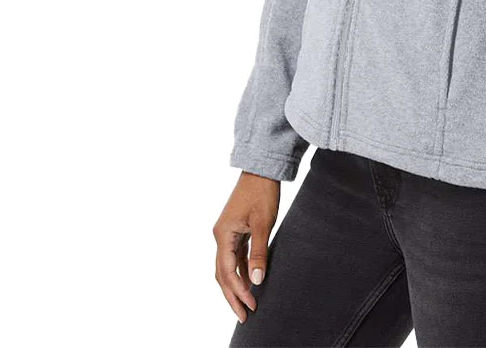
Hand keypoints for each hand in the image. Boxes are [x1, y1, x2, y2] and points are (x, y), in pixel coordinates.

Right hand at [213, 171, 280, 323]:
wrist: (262, 169)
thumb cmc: (262, 192)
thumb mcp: (264, 223)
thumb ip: (259, 252)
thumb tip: (256, 281)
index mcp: (223, 234)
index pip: (227, 271)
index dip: (237, 291)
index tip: (250, 306)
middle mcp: (221, 235)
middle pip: (222, 273)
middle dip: (232, 295)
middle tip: (244, 316)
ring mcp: (228, 232)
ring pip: (228, 266)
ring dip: (236, 285)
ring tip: (247, 304)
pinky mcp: (236, 229)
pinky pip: (235, 256)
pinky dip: (241, 270)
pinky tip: (250, 281)